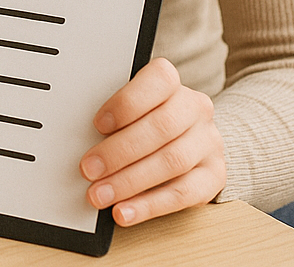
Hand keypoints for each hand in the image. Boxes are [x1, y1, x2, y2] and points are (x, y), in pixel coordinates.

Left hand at [81, 57, 224, 224]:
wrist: (188, 137)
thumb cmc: (146, 120)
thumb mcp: (130, 109)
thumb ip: (112, 117)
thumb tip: (79, 138)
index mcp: (172, 84)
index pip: (158, 81)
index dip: (126, 103)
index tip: (98, 124)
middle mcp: (195, 109)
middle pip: (161, 128)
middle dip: (119, 152)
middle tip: (89, 169)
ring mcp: (208, 142)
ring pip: (172, 161)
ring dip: (130, 182)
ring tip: (100, 195)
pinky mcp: (214, 175)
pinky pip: (184, 194)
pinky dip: (149, 205)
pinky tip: (124, 212)